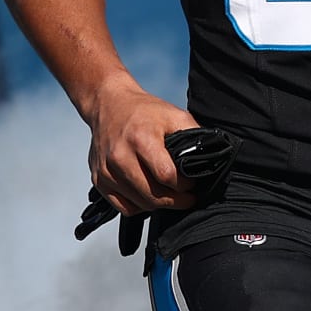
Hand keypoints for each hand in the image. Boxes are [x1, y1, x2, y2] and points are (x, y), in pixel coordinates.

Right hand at [86, 74, 200, 215]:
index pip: (166, 176)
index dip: (184, 185)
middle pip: (153, 195)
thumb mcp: (173, 114)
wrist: (108, 104)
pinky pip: (123, 206)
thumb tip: (211, 155)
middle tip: (187, 198)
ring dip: (159, 205)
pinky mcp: (99, 179)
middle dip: (175, 201)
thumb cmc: (144, 111)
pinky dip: (139, 206)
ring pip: (139, 204)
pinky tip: (149, 196)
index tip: (192, 184)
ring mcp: (107, 170)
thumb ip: (193, 134)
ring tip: (170, 196)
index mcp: (141, 139)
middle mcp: (120, 156)